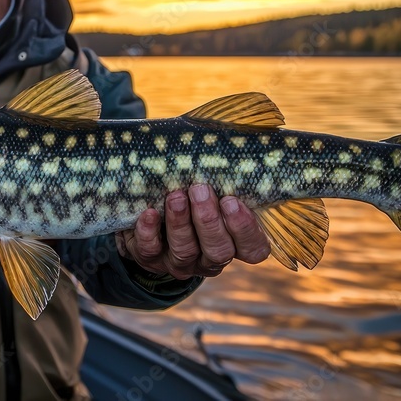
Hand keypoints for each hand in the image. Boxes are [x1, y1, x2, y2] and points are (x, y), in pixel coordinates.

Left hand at [115, 184, 270, 278]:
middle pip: (218, 251)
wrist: (147, 215)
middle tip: (200, 190)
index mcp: (233, 242)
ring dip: (181, 223)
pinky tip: (149, 213)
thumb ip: (226, 175)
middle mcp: (209, 258)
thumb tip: (235, 138)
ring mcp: (179, 261)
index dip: (245, 229)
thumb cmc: (190, 191)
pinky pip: (150, 250)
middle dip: (209, 220)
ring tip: (176, 196)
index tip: (232, 201)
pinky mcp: (149, 259)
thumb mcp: (213, 186)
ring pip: (185, 251)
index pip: (253, 249)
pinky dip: (149, 232)